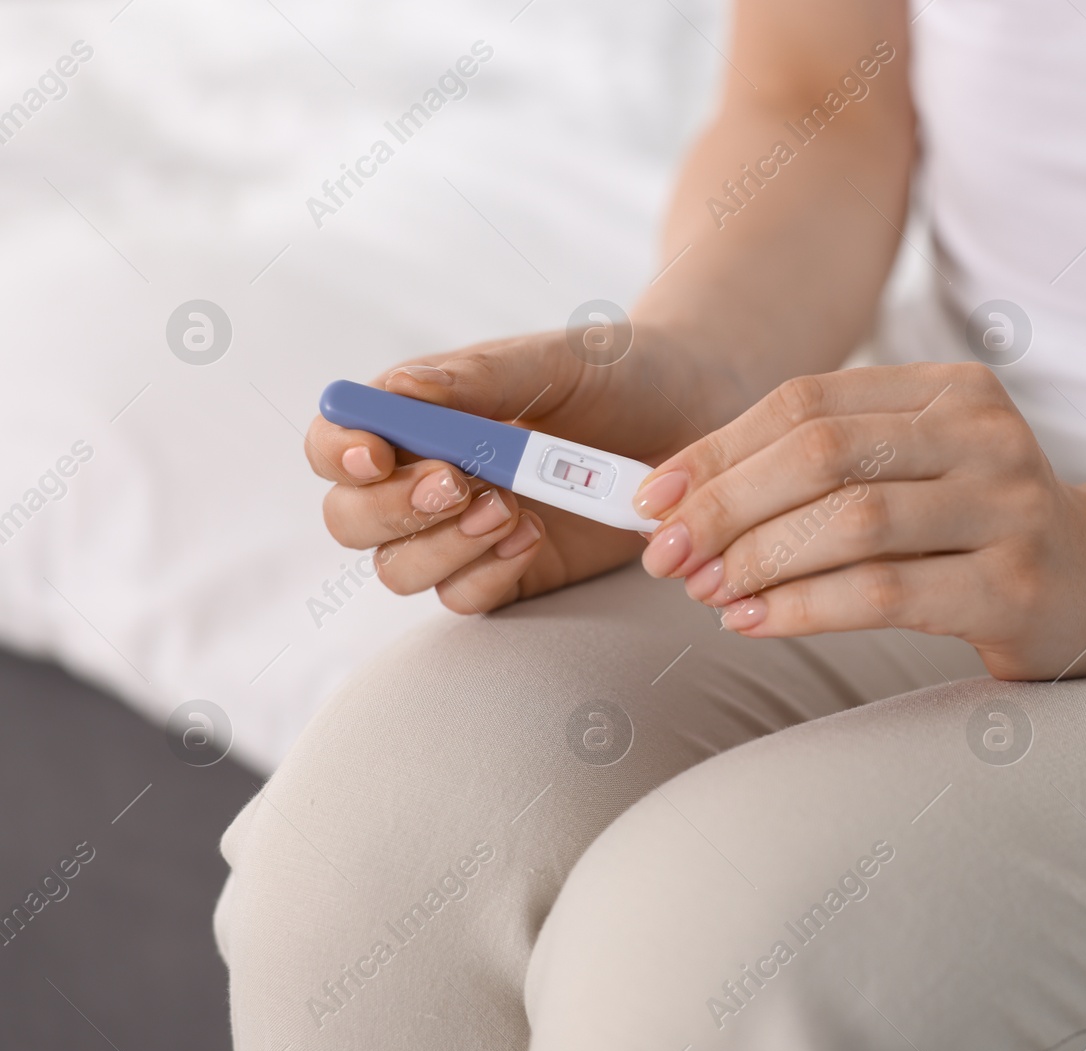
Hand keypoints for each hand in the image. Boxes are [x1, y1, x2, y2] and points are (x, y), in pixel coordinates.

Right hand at [306, 328, 735, 612]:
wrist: (691, 415)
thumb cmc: (613, 375)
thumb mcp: (549, 361)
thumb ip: (472, 379)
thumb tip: (391, 395)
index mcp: (420, 419)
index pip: (338, 443)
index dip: (340, 452)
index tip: (379, 453)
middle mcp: (427, 478)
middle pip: (352, 520)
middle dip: (394, 511)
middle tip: (461, 486)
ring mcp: (464, 533)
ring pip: (401, 569)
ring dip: (444, 547)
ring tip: (513, 511)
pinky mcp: (510, 574)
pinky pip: (465, 598)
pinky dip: (487, 574)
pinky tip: (534, 537)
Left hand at [631, 362, 1085, 679]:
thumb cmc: (978, 528)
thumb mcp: (915, 469)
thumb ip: (826, 467)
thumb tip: (683, 500)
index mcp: (951, 387)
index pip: (807, 402)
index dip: (718, 449)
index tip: (652, 497)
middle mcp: (985, 433)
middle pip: (823, 454)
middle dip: (726, 505)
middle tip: (666, 554)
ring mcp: (1008, 506)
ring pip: (852, 520)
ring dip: (759, 559)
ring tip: (704, 590)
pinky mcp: (1014, 585)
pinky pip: (885, 591)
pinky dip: (804, 607)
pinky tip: (753, 622)